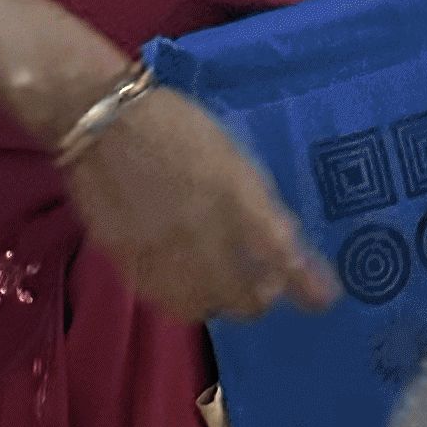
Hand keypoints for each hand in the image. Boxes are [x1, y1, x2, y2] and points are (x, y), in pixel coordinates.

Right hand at [60, 82, 334, 322]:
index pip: (281, 256)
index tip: (325, 298)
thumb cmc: (174, 126)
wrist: (101, 120)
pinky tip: (186, 280)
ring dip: (221, 303)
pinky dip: (184, 298)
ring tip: (225, 287)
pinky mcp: (127, 259)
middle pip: (242, 297)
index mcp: (234, 198)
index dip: (307, 285)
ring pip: (202, 306)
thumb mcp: (230, 156)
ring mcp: (162, 251)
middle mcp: (202, 234)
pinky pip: (164, 297)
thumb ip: (260, 204)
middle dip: (259, 298)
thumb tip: (288, 246)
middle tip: (265, 286)